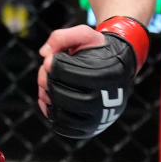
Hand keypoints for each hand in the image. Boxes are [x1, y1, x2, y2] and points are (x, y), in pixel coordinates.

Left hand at [37, 17, 148, 138]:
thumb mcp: (84, 34)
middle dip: (47, 81)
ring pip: (61, 113)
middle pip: (61, 94)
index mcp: (106, 75)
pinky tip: (50, 98)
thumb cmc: (98, 51)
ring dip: (47, 97)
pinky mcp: (90, 128)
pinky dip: (51, 113)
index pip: (65, 73)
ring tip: (48, 85)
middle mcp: (105, 100)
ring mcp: (98, 117)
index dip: (53, 64)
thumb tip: (43, 54)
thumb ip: (61, 36)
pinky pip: (64, 127)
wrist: (117, 69)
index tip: (52, 59)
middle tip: (46, 72)